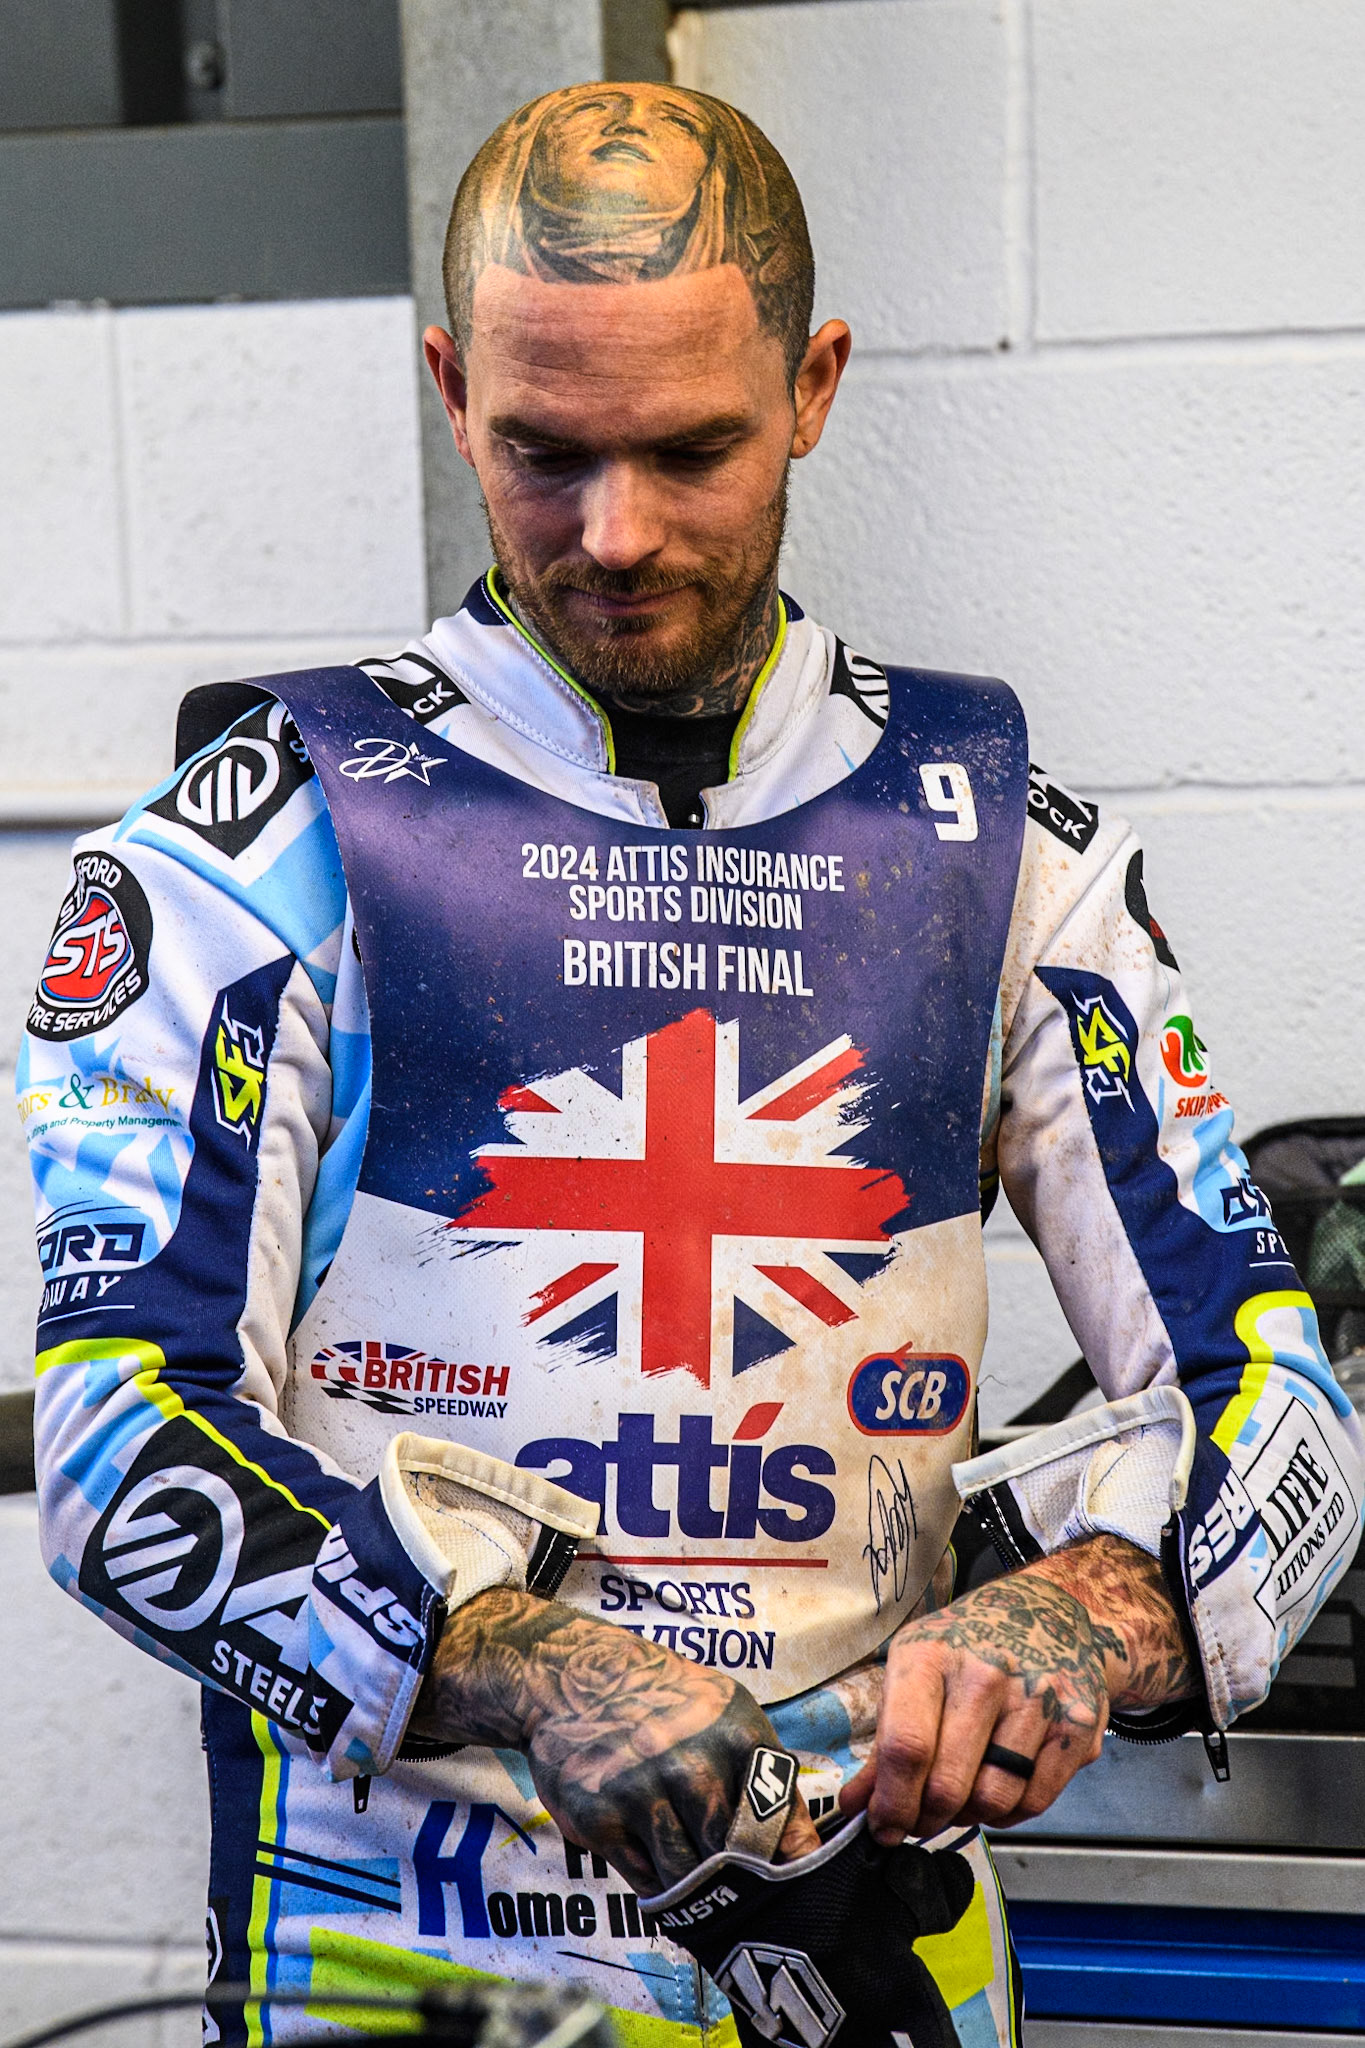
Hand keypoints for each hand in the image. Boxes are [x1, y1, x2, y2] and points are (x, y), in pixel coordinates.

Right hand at [409, 1588, 818, 1890]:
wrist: (573, 1676)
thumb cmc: (664, 1702)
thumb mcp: (725, 1715)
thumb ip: (766, 1776)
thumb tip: (804, 1851)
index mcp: (738, 1737)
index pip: (780, 1824)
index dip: (786, 1863)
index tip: (787, 1887)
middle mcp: (692, 1765)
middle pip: (733, 1858)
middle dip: (736, 1880)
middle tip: (734, 1886)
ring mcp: (642, 1792)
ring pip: (687, 1875)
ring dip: (691, 1884)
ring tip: (687, 1866)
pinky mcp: (598, 1816)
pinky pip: (643, 1877)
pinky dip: (653, 1878)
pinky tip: (650, 1853)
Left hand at [840, 1533, 1195, 1843]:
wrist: (1053, 1612)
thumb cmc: (971, 1645)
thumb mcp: (915, 1668)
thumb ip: (884, 1742)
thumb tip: (854, 1806)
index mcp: (934, 1656)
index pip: (906, 1747)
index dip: (890, 1803)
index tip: (882, 1828)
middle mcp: (988, 1674)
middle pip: (948, 1785)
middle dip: (925, 1819)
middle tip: (919, 1820)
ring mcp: (1038, 1700)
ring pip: (992, 1802)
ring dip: (969, 1816)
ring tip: (961, 1795)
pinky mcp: (1076, 1727)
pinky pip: (1034, 1803)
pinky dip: (1009, 1812)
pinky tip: (998, 1788)